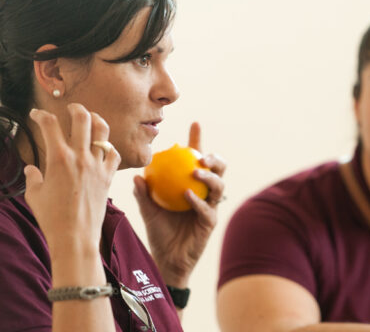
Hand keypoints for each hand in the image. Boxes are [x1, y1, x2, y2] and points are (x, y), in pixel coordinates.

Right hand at [24, 104, 119, 254]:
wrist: (75, 236)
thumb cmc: (51, 218)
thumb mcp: (35, 195)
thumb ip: (33, 177)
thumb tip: (30, 168)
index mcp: (58, 158)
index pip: (50, 124)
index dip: (41, 114)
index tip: (37, 114)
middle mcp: (80, 157)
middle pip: (82, 118)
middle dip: (75, 108)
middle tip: (71, 107)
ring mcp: (97, 165)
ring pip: (103, 131)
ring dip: (97, 120)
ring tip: (92, 118)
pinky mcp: (109, 176)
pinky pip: (114, 154)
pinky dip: (109, 148)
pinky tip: (104, 148)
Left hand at [133, 122, 225, 286]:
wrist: (166, 260)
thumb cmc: (158, 232)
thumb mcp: (148, 210)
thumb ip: (143, 193)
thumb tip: (137, 175)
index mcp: (192, 185)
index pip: (197, 159)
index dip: (198, 140)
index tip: (195, 123)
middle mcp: (205, 193)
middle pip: (219, 170)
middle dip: (215, 158)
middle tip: (201, 155)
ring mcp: (210, 208)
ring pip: (219, 186)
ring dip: (209, 177)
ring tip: (195, 171)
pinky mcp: (210, 224)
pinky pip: (207, 209)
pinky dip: (198, 200)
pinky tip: (188, 194)